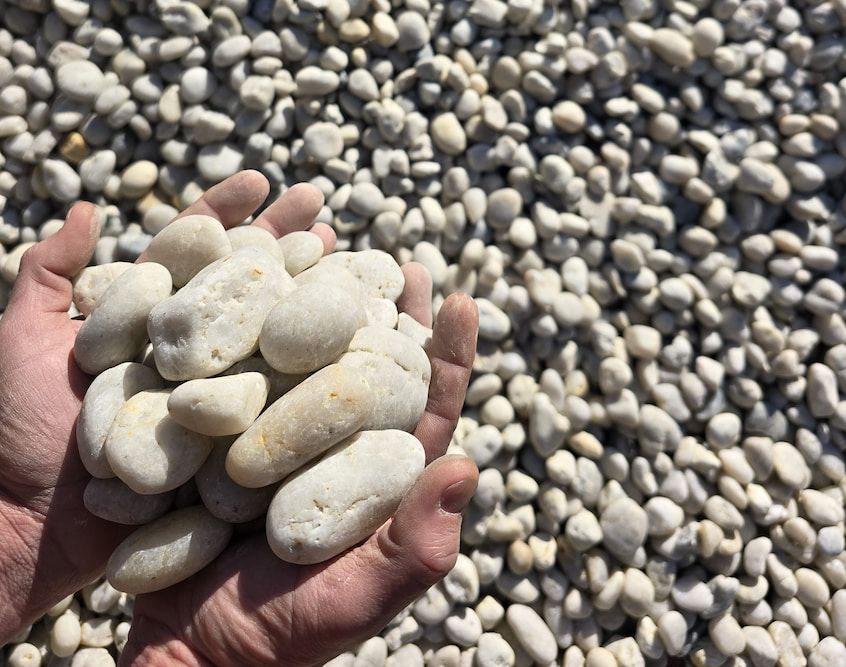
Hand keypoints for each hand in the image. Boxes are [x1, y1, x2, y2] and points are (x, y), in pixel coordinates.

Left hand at [0, 172, 334, 640]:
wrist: (26, 525)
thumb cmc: (14, 430)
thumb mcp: (19, 338)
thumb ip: (48, 273)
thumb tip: (90, 207)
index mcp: (145, 320)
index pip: (193, 252)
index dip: (226, 213)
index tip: (260, 181)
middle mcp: (187, 353)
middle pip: (242, 286)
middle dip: (282, 242)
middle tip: (319, 207)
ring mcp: (212, 395)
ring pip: (267, 339)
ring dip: (306, 299)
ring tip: (346, 263)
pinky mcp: (229, 439)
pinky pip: (275, 401)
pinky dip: (311, 373)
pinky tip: (348, 345)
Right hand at [121, 288, 478, 666]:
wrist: (188, 651)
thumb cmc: (283, 635)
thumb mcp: (358, 596)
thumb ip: (416, 542)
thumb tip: (467, 465)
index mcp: (381, 479)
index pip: (425, 407)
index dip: (446, 354)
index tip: (459, 300)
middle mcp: (334, 449)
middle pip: (368, 368)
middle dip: (386, 313)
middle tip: (398, 261)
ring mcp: (277, 439)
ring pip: (304, 363)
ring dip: (317, 310)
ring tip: (328, 251)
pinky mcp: (223, 438)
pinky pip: (238, 379)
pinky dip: (245, 335)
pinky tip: (248, 292)